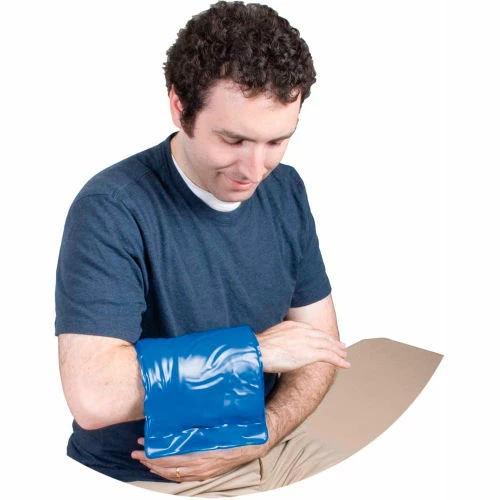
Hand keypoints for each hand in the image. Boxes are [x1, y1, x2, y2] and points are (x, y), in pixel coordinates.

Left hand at [131, 438, 266, 481]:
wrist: (253, 444)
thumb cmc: (234, 433)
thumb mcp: (215, 428)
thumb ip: (197, 429)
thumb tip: (178, 423)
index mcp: (199, 456)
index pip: (169, 458)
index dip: (154, 453)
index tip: (142, 445)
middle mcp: (198, 468)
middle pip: (167, 468)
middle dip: (149, 461)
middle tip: (135, 453)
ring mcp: (201, 473)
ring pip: (172, 474)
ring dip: (156, 467)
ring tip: (143, 460)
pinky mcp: (204, 473)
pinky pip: (181, 477)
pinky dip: (168, 472)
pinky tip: (161, 468)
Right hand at [257, 320, 349, 372]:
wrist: (258, 350)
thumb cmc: (258, 348)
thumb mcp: (271, 338)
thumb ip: (279, 340)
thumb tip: (277, 348)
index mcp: (292, 326)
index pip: (311, 331)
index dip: (320, 336)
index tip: (325, 340)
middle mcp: (302, 331)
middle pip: (322, 336)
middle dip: (332, 342)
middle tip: (341, 346)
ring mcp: (307, 341)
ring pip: (328, 346)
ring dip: (338, 352)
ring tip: (344, 356)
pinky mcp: (310, 353)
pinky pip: (329, 356)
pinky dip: (339, 360)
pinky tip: (345, 364)